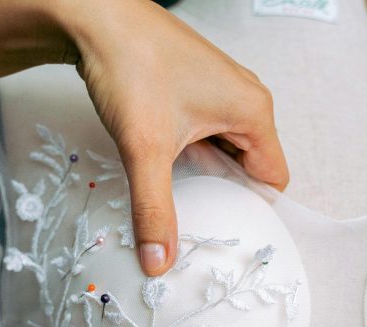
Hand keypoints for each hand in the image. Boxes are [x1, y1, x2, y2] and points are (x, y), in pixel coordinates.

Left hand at [59, 0, 289, 274]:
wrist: (93, 15)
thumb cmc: (131, 65)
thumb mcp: (145, 149)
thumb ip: (155, 211)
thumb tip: (160, 262)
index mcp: (253, 111)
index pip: (273, 180)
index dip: (251, 210)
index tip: (224, 233)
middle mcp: (245, 98)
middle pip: (250, 167)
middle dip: (224, 194)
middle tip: (196, 219)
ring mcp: (221, 90)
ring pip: (225, 151)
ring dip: (203, 173)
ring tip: (176, 189)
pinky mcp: (196, 86)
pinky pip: (207, 133)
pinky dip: (190, 152)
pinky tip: (163, 159)